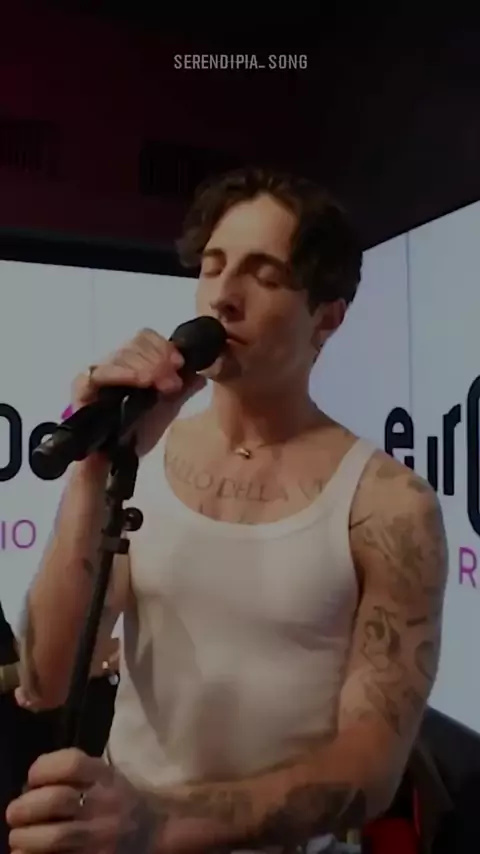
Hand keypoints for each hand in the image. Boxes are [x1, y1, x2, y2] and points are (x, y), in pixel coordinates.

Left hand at [7, 749, 129, 853]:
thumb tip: (29, 787)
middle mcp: (107, 805)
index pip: (71, 765)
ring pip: (55, 838)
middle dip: (25, 808)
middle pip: (57, 801)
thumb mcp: (106, 774)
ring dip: (26, 839)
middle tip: (14, 814)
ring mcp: (102, 837)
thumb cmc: (121, 800)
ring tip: (18, 839)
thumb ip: (75, 773)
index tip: (32, 779)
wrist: (154, 833)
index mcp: (107, 777)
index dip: (42, 769)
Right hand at [72, 329, 205, 459]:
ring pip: (121, 354)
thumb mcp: (167, 408)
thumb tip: (202, 372)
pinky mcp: (81, 386)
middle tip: (173, 383)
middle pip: (135, 343)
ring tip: (162, 385)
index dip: (164, 346)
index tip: (180, 363)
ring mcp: (96, 373)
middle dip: (159, 359)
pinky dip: (123, 373)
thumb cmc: (137, 432)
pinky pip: (100, 372)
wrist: (114, 461)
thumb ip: (183, 389)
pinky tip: (141, 381)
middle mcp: (114, 363)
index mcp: (133, 362)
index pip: (146, 338)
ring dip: (146, 366)